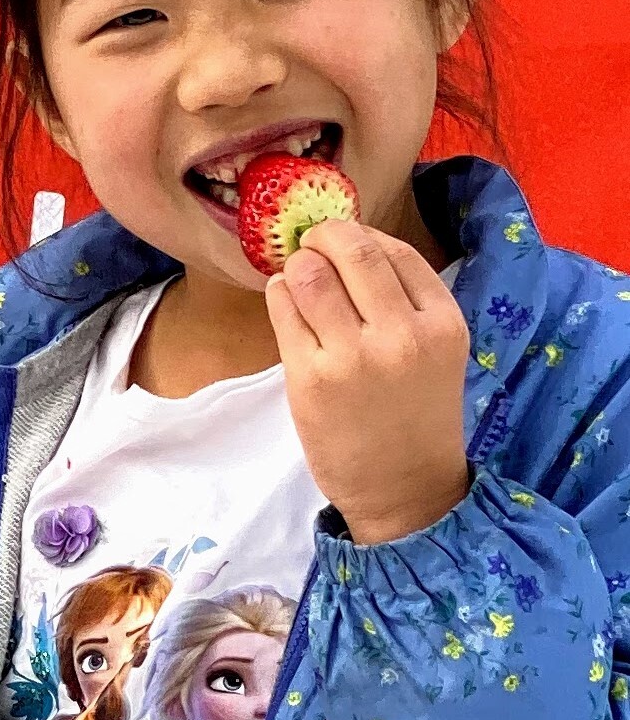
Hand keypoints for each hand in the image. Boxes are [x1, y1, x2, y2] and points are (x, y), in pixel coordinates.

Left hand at [267, 219, 470, 545]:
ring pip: (311, 276)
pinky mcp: (310, 378)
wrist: (402, 485)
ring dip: (295, 265)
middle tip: (310, 243)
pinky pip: (285, 314)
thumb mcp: (435, 351)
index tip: (341, 238)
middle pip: (353, 252)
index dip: (361, 234)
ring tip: (294, 274)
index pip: (396, 251)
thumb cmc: (414, 415)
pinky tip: (283, 299)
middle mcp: (402, 333)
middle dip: (323, 237)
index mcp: (442, 321)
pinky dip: (279, 295)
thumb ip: (405, 303)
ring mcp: (354, 356)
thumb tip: (349, 248)